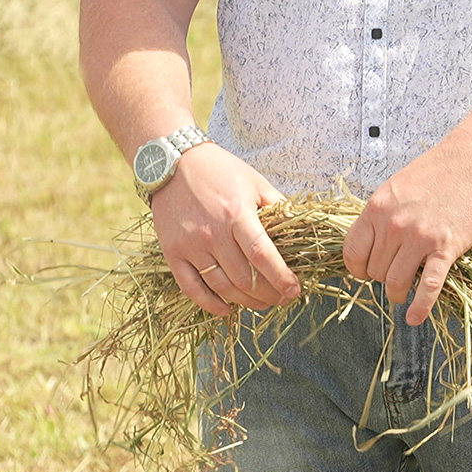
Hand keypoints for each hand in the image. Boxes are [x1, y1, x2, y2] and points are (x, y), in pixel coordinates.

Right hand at [151, 143, 299, 314]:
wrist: (171, 161)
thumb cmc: (219, 170)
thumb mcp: (254, 182)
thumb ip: (278, 206)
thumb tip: (300, 229)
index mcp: (236, 214)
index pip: (262, 255)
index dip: (280, 277)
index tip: (294, 290)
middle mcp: (212, 233)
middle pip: (244, 277)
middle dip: (268, 294)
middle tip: (281, 298)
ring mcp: (190, 245)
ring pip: (221, 286)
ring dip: (245, 302)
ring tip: (261, 303)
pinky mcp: (172, 252)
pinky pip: (191, 288)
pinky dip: (210, 304)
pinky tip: (226, 309)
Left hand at [343, 131, 471, 325]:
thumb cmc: (434, 173)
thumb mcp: (394, 189)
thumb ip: (380, 217)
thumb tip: (368, 245)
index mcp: (376, 209)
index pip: (352, 252)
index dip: (357, 269)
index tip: (365, 272)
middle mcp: (394, 225)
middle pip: (375, 270)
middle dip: (381, 279)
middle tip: (393, 275)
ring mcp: (419, 238)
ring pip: (395, 282)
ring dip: (396, 293)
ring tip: (401, 294)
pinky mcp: (445, 247)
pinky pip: (428, 286)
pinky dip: (420, 306)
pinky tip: (415, 318)